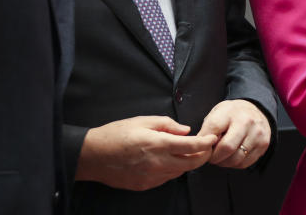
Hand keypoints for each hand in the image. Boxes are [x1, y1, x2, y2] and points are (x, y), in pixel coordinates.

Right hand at [74, 115, 217, 190]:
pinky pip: (166, 178)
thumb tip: (185, 130)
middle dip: (203, 156)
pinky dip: (173, 170)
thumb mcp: (142, 121)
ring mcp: (151, 177)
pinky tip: (170, 161)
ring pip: (180, 172)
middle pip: (191, 164)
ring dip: (188, 163)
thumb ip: (167, 124)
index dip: (205, 143)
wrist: (92, 156)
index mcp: (158, 144)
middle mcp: (157, 163)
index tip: (213, 138)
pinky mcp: (145, 185)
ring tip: (188, 152)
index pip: (191, 146)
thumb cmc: (116, 134)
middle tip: (207, 148)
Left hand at [195, 99, 271, 168]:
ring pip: (236, 159)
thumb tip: (200, 149)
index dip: (204, 143)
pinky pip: (245, 163)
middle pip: (227, 148)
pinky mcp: (263, 145)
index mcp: (231, 111)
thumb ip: (208, 130)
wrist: (255, 109)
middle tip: (211, 156)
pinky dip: (235, 164)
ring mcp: (257, 134)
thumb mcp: (216, 113)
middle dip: (214, 157)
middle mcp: (247, 122)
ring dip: (224, 162)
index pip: (213, 129)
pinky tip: (232, 156)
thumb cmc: (231, 114)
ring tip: (221, 156)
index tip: (203, 147)